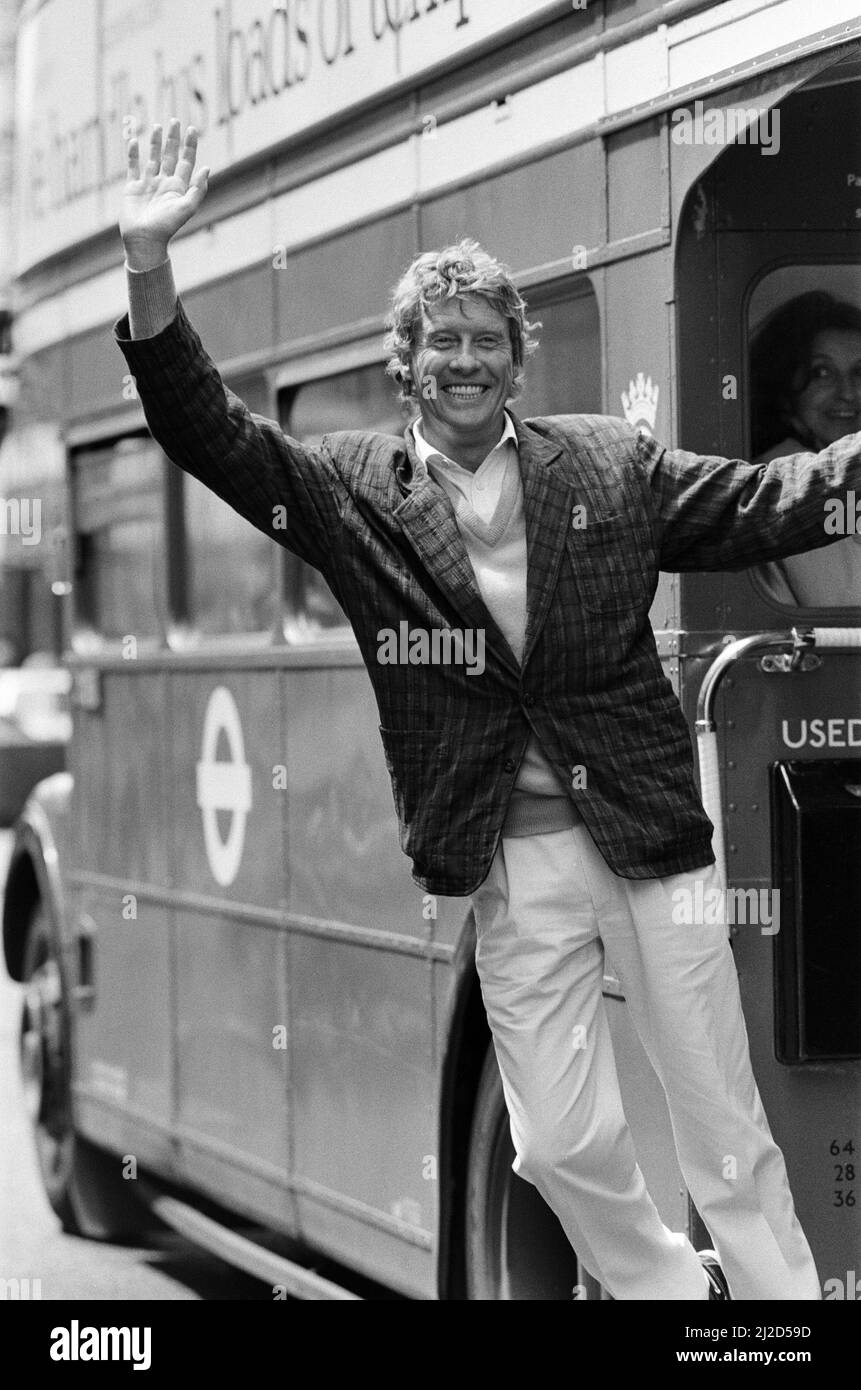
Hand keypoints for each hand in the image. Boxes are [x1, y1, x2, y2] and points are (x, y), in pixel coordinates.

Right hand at [119, 118, 209, 266]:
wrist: (145, 240)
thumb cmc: (167, 227)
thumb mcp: (187, 208)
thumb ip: (198, 189)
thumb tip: (207, 168)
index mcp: (178, 188)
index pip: (186, 162)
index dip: (189, 146)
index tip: (191, 130)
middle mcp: (164, 183)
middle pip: (169, 156)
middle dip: (173, 139)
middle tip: (174, 121)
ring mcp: (148, 184)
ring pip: (152, 158)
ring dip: (154, 143)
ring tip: (157, 126)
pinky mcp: (133, 187)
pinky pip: (133, 167)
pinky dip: (133, 154)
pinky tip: (133, 141)